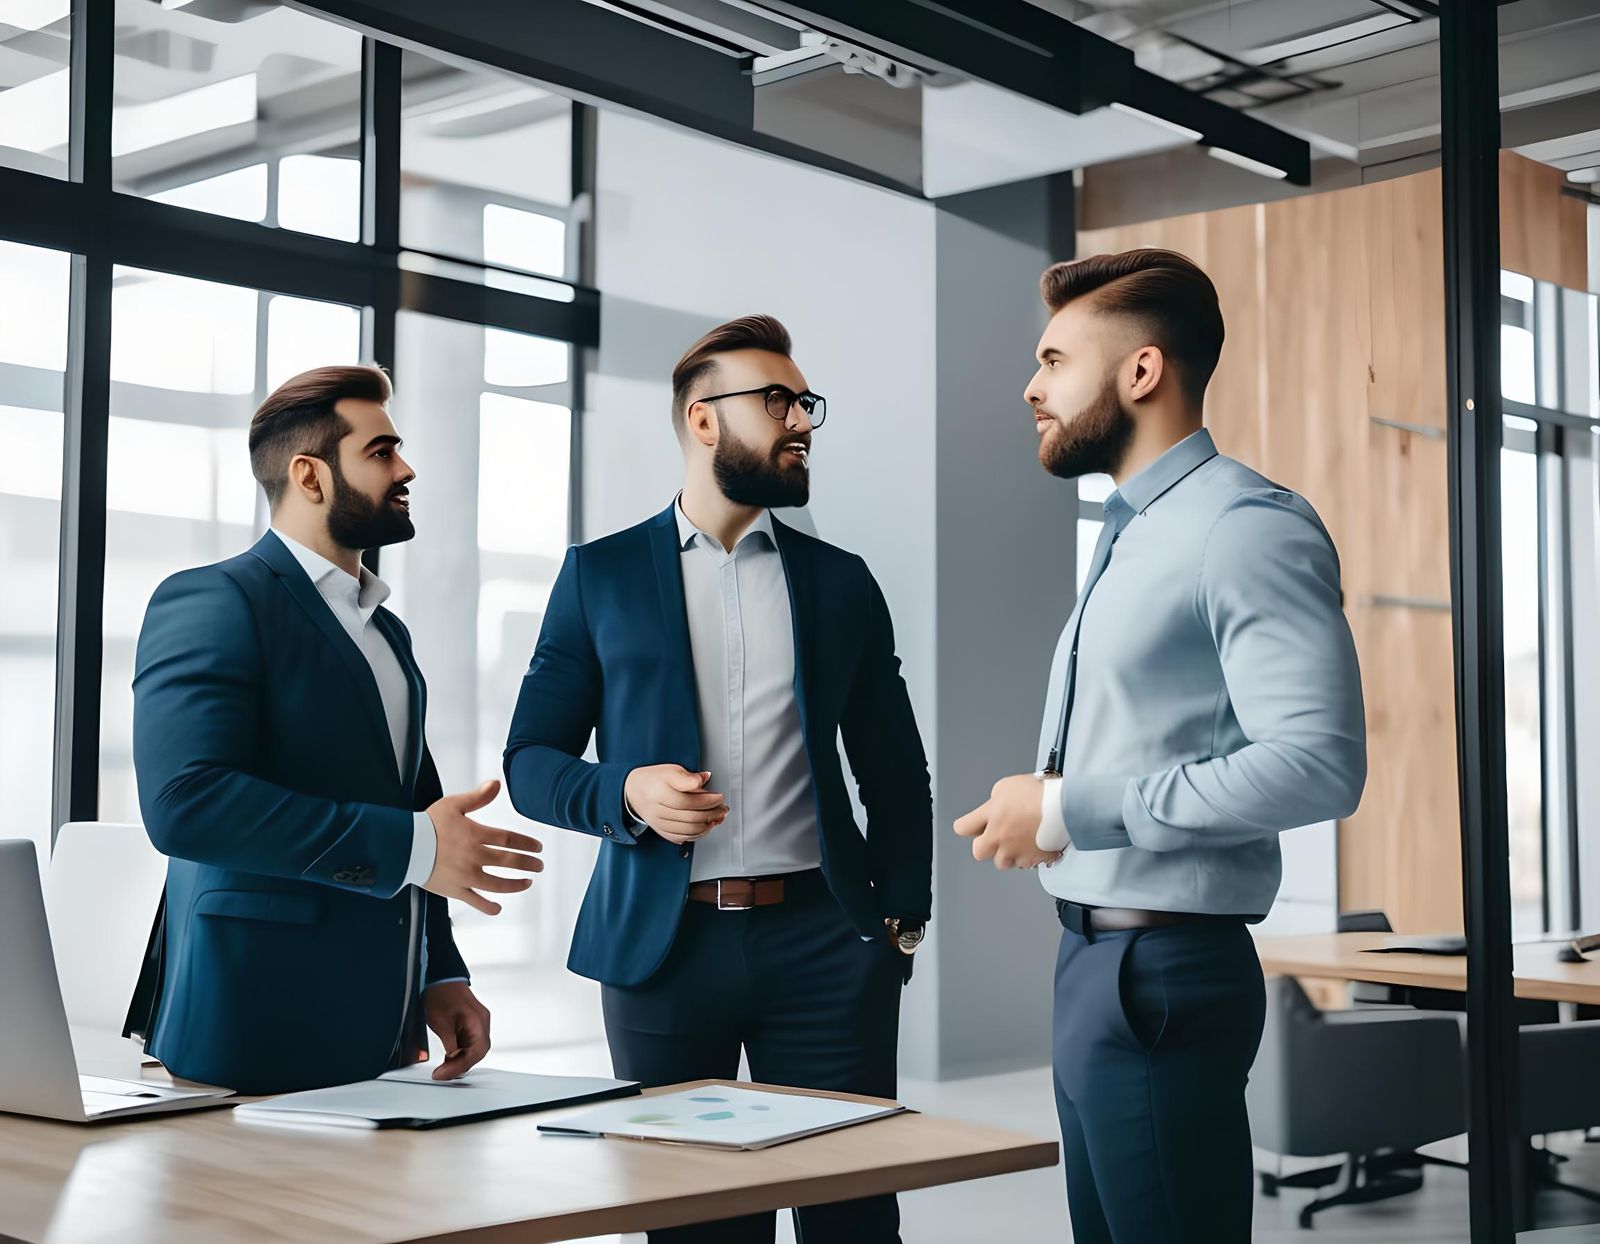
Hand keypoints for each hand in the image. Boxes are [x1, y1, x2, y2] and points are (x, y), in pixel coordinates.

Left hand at [423, 981, 489, 1079]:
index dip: (459, 1067)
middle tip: (442, 1074)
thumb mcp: (441, 1024)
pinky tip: (450, 1056)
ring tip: (444, 1067)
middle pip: (478, 1052)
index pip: (475, 1053)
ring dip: (462, 1060)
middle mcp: (483, 1022)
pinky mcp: (473, 1022)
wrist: (439, 978)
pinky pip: (472, 1042)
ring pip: (476, 1049)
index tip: (442, 1074)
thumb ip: (451, 1045)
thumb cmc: (440, 995)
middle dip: (461, 1066)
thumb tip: (454, 1060)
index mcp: (478, 1021)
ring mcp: (480, 1022)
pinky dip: (462, 1052)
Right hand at [424, 779, 542, 914]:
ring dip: (515, 884)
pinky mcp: (454, 889)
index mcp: (475, 835)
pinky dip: (487, 906)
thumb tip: (497, 784)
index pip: (509, 839)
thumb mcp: (453, 805)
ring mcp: (465, 875)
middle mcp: (474, 856)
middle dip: (528, 863)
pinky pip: (475, 901)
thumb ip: (477, 797)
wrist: (404, 846)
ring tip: (527, 883)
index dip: (527, 844)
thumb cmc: (427, 824)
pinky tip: (498, 908)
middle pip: (509, 861)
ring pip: (497, 884)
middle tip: (539, 866)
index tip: (538, 847)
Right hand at [624, 765, 727, 845]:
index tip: (719, 797)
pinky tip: (706, 826)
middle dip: (712, 814)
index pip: (688, 801)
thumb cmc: (654, 780)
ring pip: (688, 830)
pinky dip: (697, 834)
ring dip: (708, 825)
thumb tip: (706, 778)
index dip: (708, 801)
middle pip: (691, 817)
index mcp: (660, 793)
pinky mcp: (662, 831)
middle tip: (722, 808)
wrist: (633, 791)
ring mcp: (660, 823)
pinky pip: (682, 838)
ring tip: (718, 817)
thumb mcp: (671, 770)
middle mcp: (658, 811)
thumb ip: (689, 777)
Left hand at [953, 774, 1062, 869]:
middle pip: (979, 852)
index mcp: (991, 815)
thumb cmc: (1039, 792)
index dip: (967, 826)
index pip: (963, 828)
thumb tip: (994, 807)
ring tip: (1019, 840)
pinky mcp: (1034, 860)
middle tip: (997, 835)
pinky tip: (1035, 844)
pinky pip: (1026, 864)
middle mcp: (999, 837)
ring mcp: (1016, 851)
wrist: (1066, 806)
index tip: (973, 825)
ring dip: (1008, 853)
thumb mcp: (1007, 785)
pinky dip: (1028, 856)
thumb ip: (994, 799)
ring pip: (1003, 862)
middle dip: (986, 845)